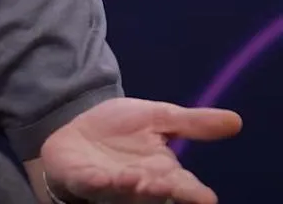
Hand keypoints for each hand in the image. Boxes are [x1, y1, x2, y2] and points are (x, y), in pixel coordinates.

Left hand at [41, 97, 241, 203]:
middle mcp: (141, 184)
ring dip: (134, 188)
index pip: (185, 187)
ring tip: (142, 181)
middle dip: (164, 192)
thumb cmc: (120, 129)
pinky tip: (104, 177)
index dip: (195, 194)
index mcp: (164, 171)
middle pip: (157, 194)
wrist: (76, 127)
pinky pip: (93, 184)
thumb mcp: (158, 117)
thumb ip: (192, 123)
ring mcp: (112, 184)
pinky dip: (100, 182)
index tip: (207, 198)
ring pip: (126, 193)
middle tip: (168, 186)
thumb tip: (236, 121)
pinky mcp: (84, 179)